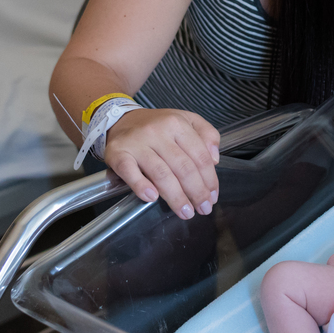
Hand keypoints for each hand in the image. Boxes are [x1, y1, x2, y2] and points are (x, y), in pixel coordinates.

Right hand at [103, 108, 220, 219]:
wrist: (119, 120)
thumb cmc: (157, 125)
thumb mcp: (186, 120)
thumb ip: (207, 135)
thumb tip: (215, 159)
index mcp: (177, 124)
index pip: (200, 156)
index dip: (210, 179)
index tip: (213, 196)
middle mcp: (158, 132)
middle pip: (183, 167)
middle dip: (197, 192)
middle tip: (203, 209)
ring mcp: (137, 143)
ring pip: (161, 174)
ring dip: (176, 197)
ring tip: (185, 212)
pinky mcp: (118, 154)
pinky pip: (130, 172)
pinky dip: (141, 186)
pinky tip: (152, 198)